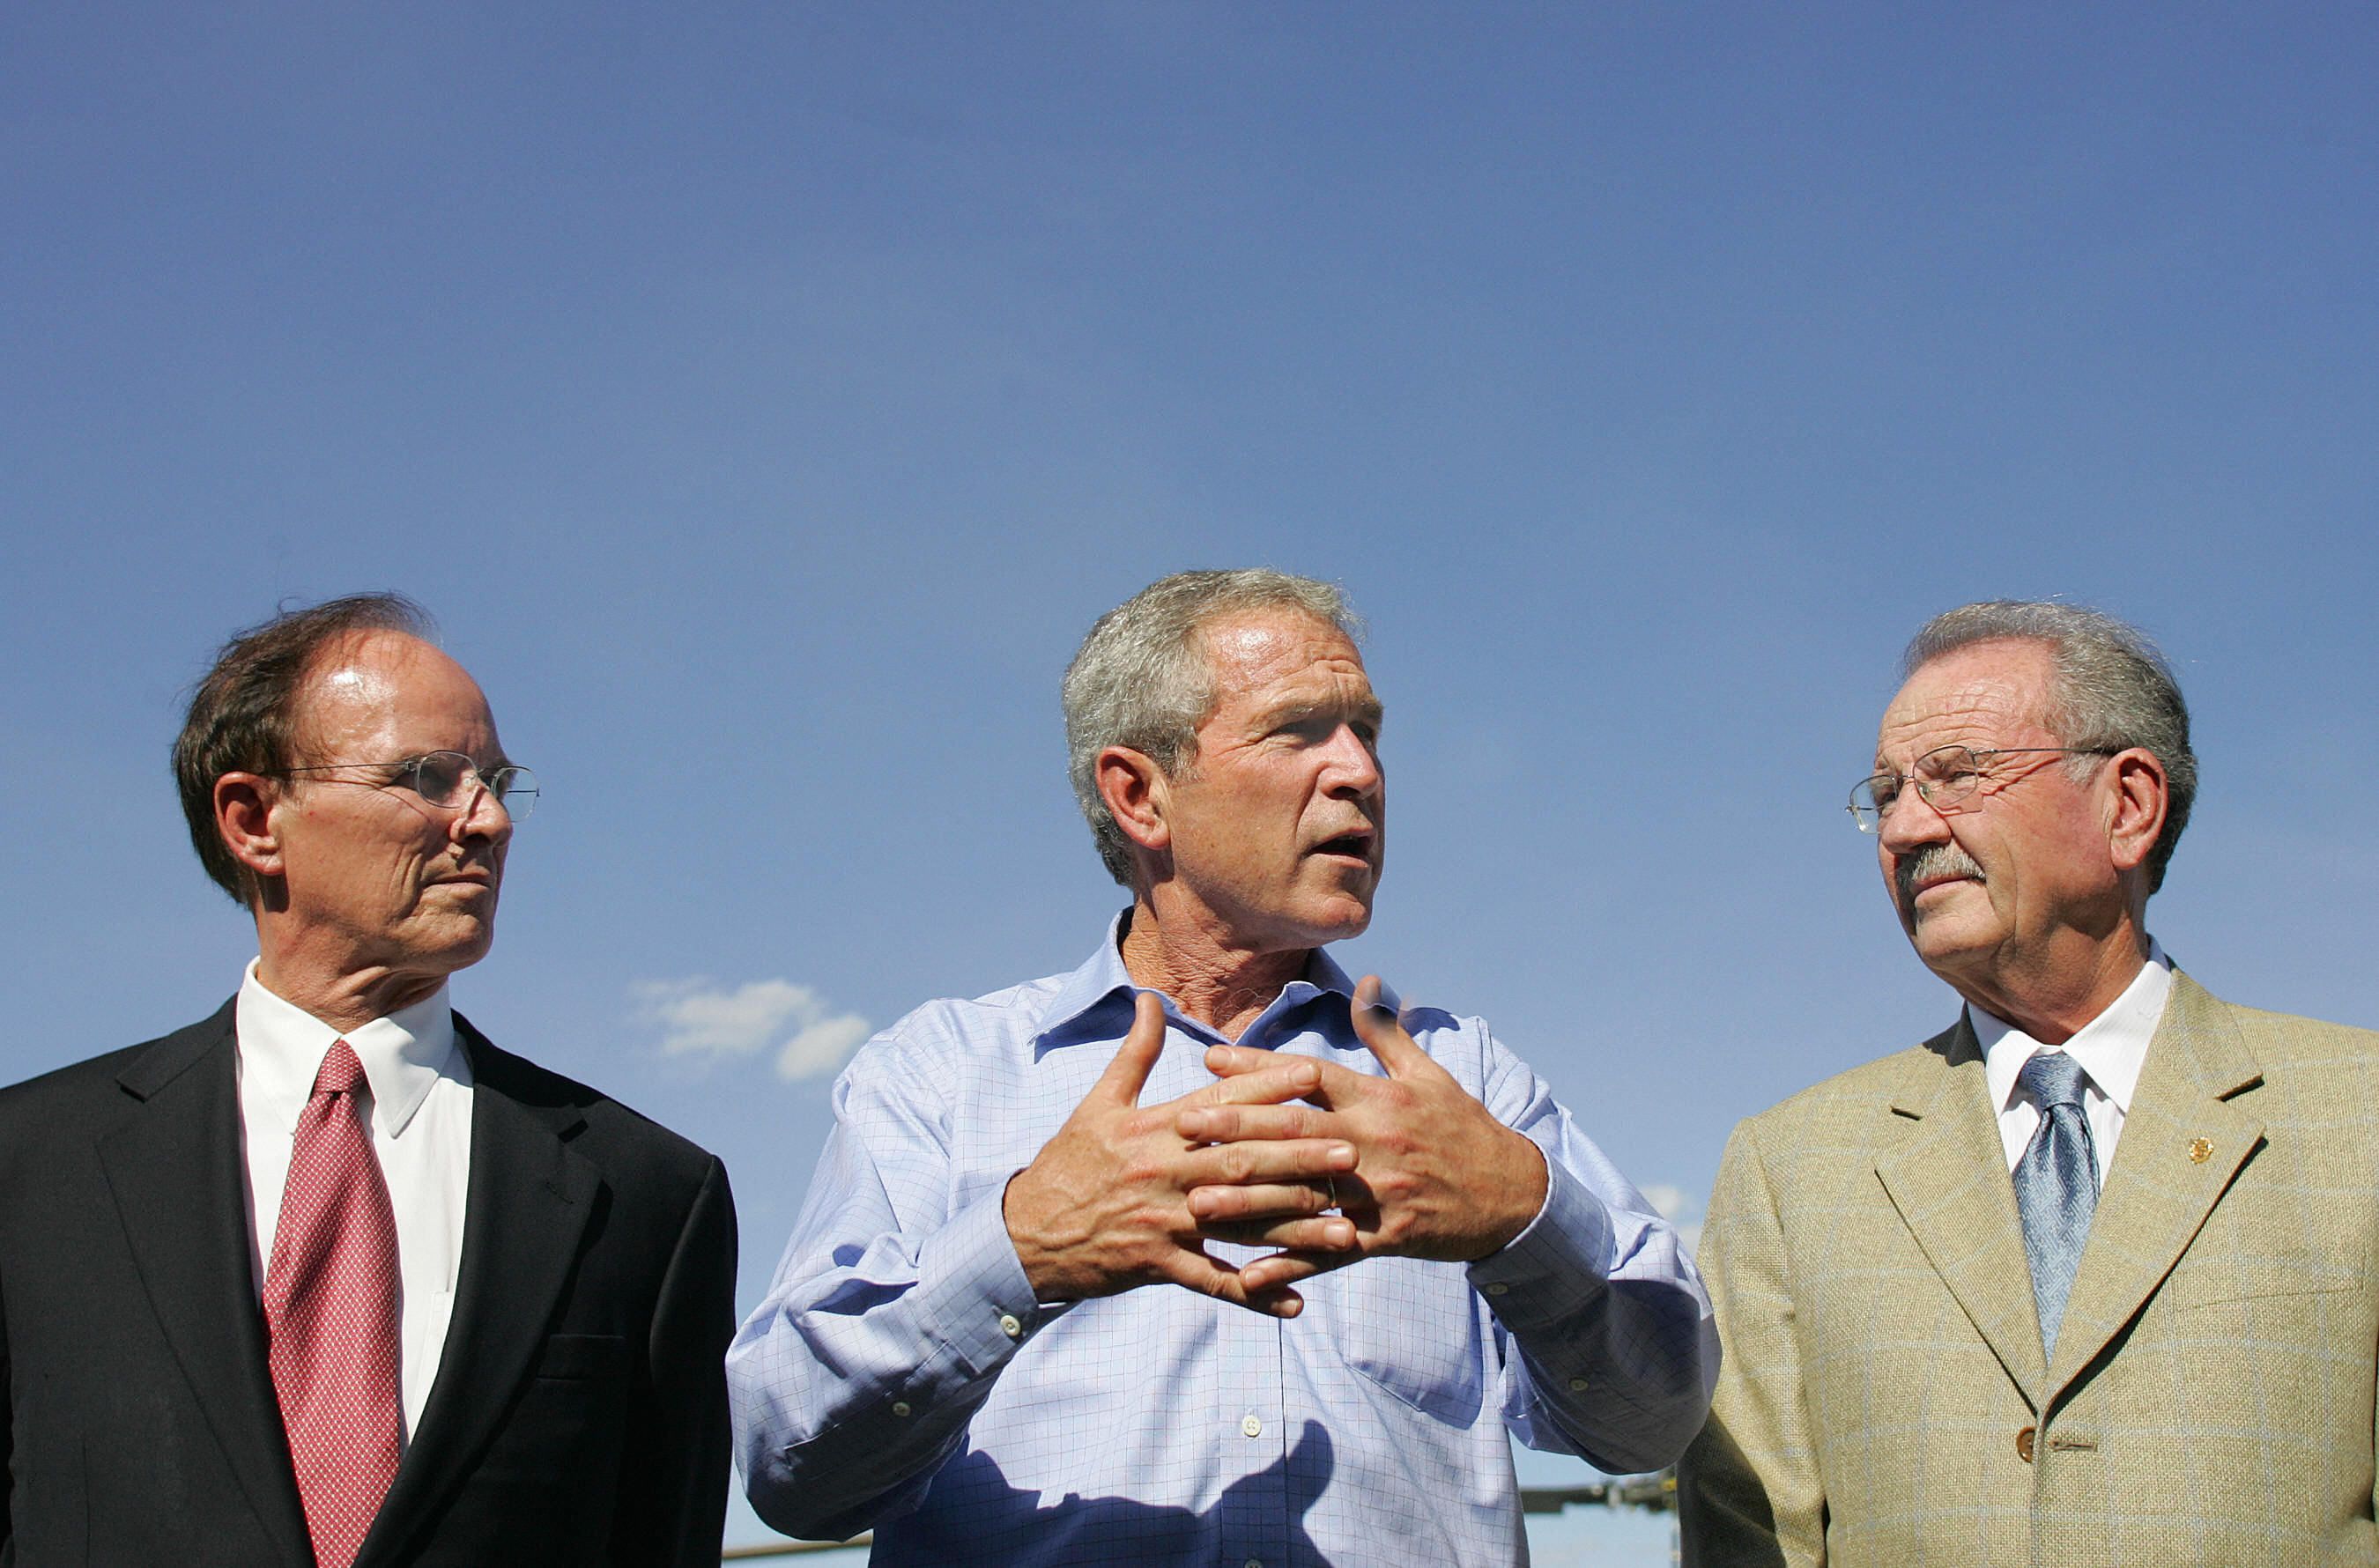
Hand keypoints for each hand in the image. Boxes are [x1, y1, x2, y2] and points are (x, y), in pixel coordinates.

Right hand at [1002, 992, 1361, 1317]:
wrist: (1024, 1233)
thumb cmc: (1068, 1162)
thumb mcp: (1097, 1104)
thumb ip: (1134, 1053)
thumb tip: (1149, 998)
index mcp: (1153, 1129)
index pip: (1219, 1103)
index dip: (1267, 1087)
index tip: (1315, 1075)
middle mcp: (1163, 1173)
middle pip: (1239, 1163)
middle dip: (1297, 1158)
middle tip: (1349, 1152)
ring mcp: (1162, 1222)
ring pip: (1237, 1224)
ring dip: (1292, 1227)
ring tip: (1343, 1227)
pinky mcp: (1158, 1265)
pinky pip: (1212, 1282)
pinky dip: (1254, 1294)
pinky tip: (1296, 1301)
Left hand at [1176, 975, 1548, 1293]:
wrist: (1514, 1193)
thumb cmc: (1463, 1128)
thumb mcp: (1428, 1075)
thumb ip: (1387, 1031)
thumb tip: (1367, 982)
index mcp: (1380, 1098)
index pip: (1309, 1076)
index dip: (1258, 1067)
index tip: (1209, 1060)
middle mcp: (1375, 1141)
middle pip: (1296, 1131)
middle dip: (1237, 1128)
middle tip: (1183, 1126)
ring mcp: (1380, 1192)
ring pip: (1305, 1196)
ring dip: (1249, 1202)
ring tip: (1196, 1202)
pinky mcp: (1387, 1236)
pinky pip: (1331, 1253)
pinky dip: (1290, 1264)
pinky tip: (1249, 1274)